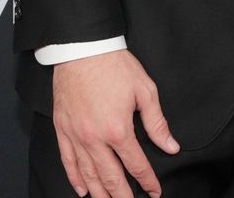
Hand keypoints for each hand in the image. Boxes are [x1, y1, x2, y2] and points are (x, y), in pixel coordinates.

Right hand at [51, 49, 178, 197]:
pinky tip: (83, 190)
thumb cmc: (115, 66)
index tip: (154, 191)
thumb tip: (170, 145)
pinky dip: (75, 180)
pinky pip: (68, 163)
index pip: (136, 164)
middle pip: (110, 177)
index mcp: (118, 129)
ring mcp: (76, 137)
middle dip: (123, 196)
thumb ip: (157, 123)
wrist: (83, 51)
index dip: (147, 180)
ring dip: (100, 194)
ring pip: (88, 176)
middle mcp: (95, 139)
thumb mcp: (145, 90)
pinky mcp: (62, 131)